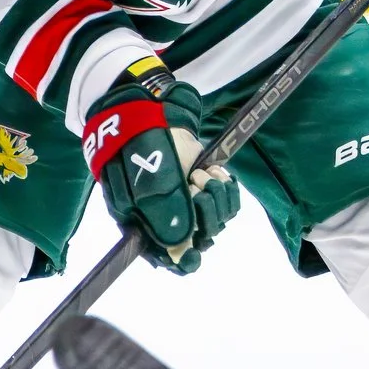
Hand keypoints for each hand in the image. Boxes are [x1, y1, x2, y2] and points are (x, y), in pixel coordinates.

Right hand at [82, 66, 238, 273]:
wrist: (151, 108)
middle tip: (196, 188)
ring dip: (216, 198)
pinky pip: (227, 202)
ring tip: (201, 174)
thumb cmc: (141, 144)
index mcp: (143, 221)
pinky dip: (225, 188)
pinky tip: (214, 172)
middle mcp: (166, 215)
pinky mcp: (204, 185)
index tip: (195, 253)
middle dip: (204, 216)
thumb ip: (165, 215)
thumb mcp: (149, 180)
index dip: (182, 259)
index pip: (166, 256)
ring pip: (216, 220)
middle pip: (197, 239)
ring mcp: (187, 200)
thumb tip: (180, 248)